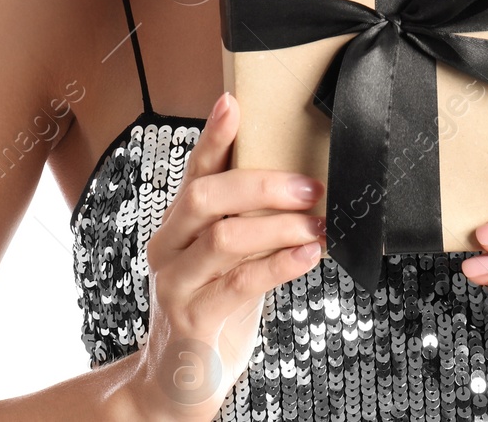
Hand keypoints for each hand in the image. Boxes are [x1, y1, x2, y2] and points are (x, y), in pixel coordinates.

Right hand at [118, 92, 325, 420]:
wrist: (178, 384)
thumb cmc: (212, 310)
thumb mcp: (227, 261)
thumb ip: (247, 224)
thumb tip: (300, 183)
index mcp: (176, 226)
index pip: (195, 172)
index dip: (213, 136)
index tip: (233, 103)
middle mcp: (168, 249)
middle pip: (207, 198)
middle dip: (263, 185)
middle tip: (312, 187)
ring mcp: (176, 286)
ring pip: (225, 238)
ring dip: (280, 226)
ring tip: (319, 224)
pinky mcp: (193, 322)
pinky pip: (239, 283)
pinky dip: (279, 264)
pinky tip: (308, 254)